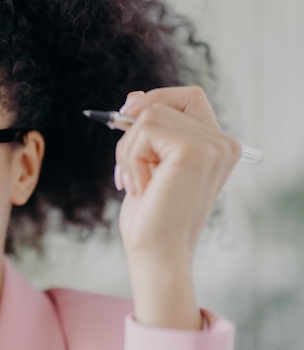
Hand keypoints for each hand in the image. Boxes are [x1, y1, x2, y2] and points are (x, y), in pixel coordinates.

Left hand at [114, 86, 240, 328]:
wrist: (156, 253)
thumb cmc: (152, 215)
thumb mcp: (149, 164)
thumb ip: (150, 131)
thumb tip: (133, 97)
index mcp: (217, 146)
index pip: (189, 97)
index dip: (156, 98)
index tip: (127, 116)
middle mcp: (222, 143)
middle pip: (162, 104)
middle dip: (131, 134)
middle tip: (127, 170)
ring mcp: (211, 146)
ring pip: (148, 115)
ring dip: (127, 151)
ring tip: (135, 184)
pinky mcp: (192, 151)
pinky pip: (144, 130)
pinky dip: (130, 158)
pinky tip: (141, 187)